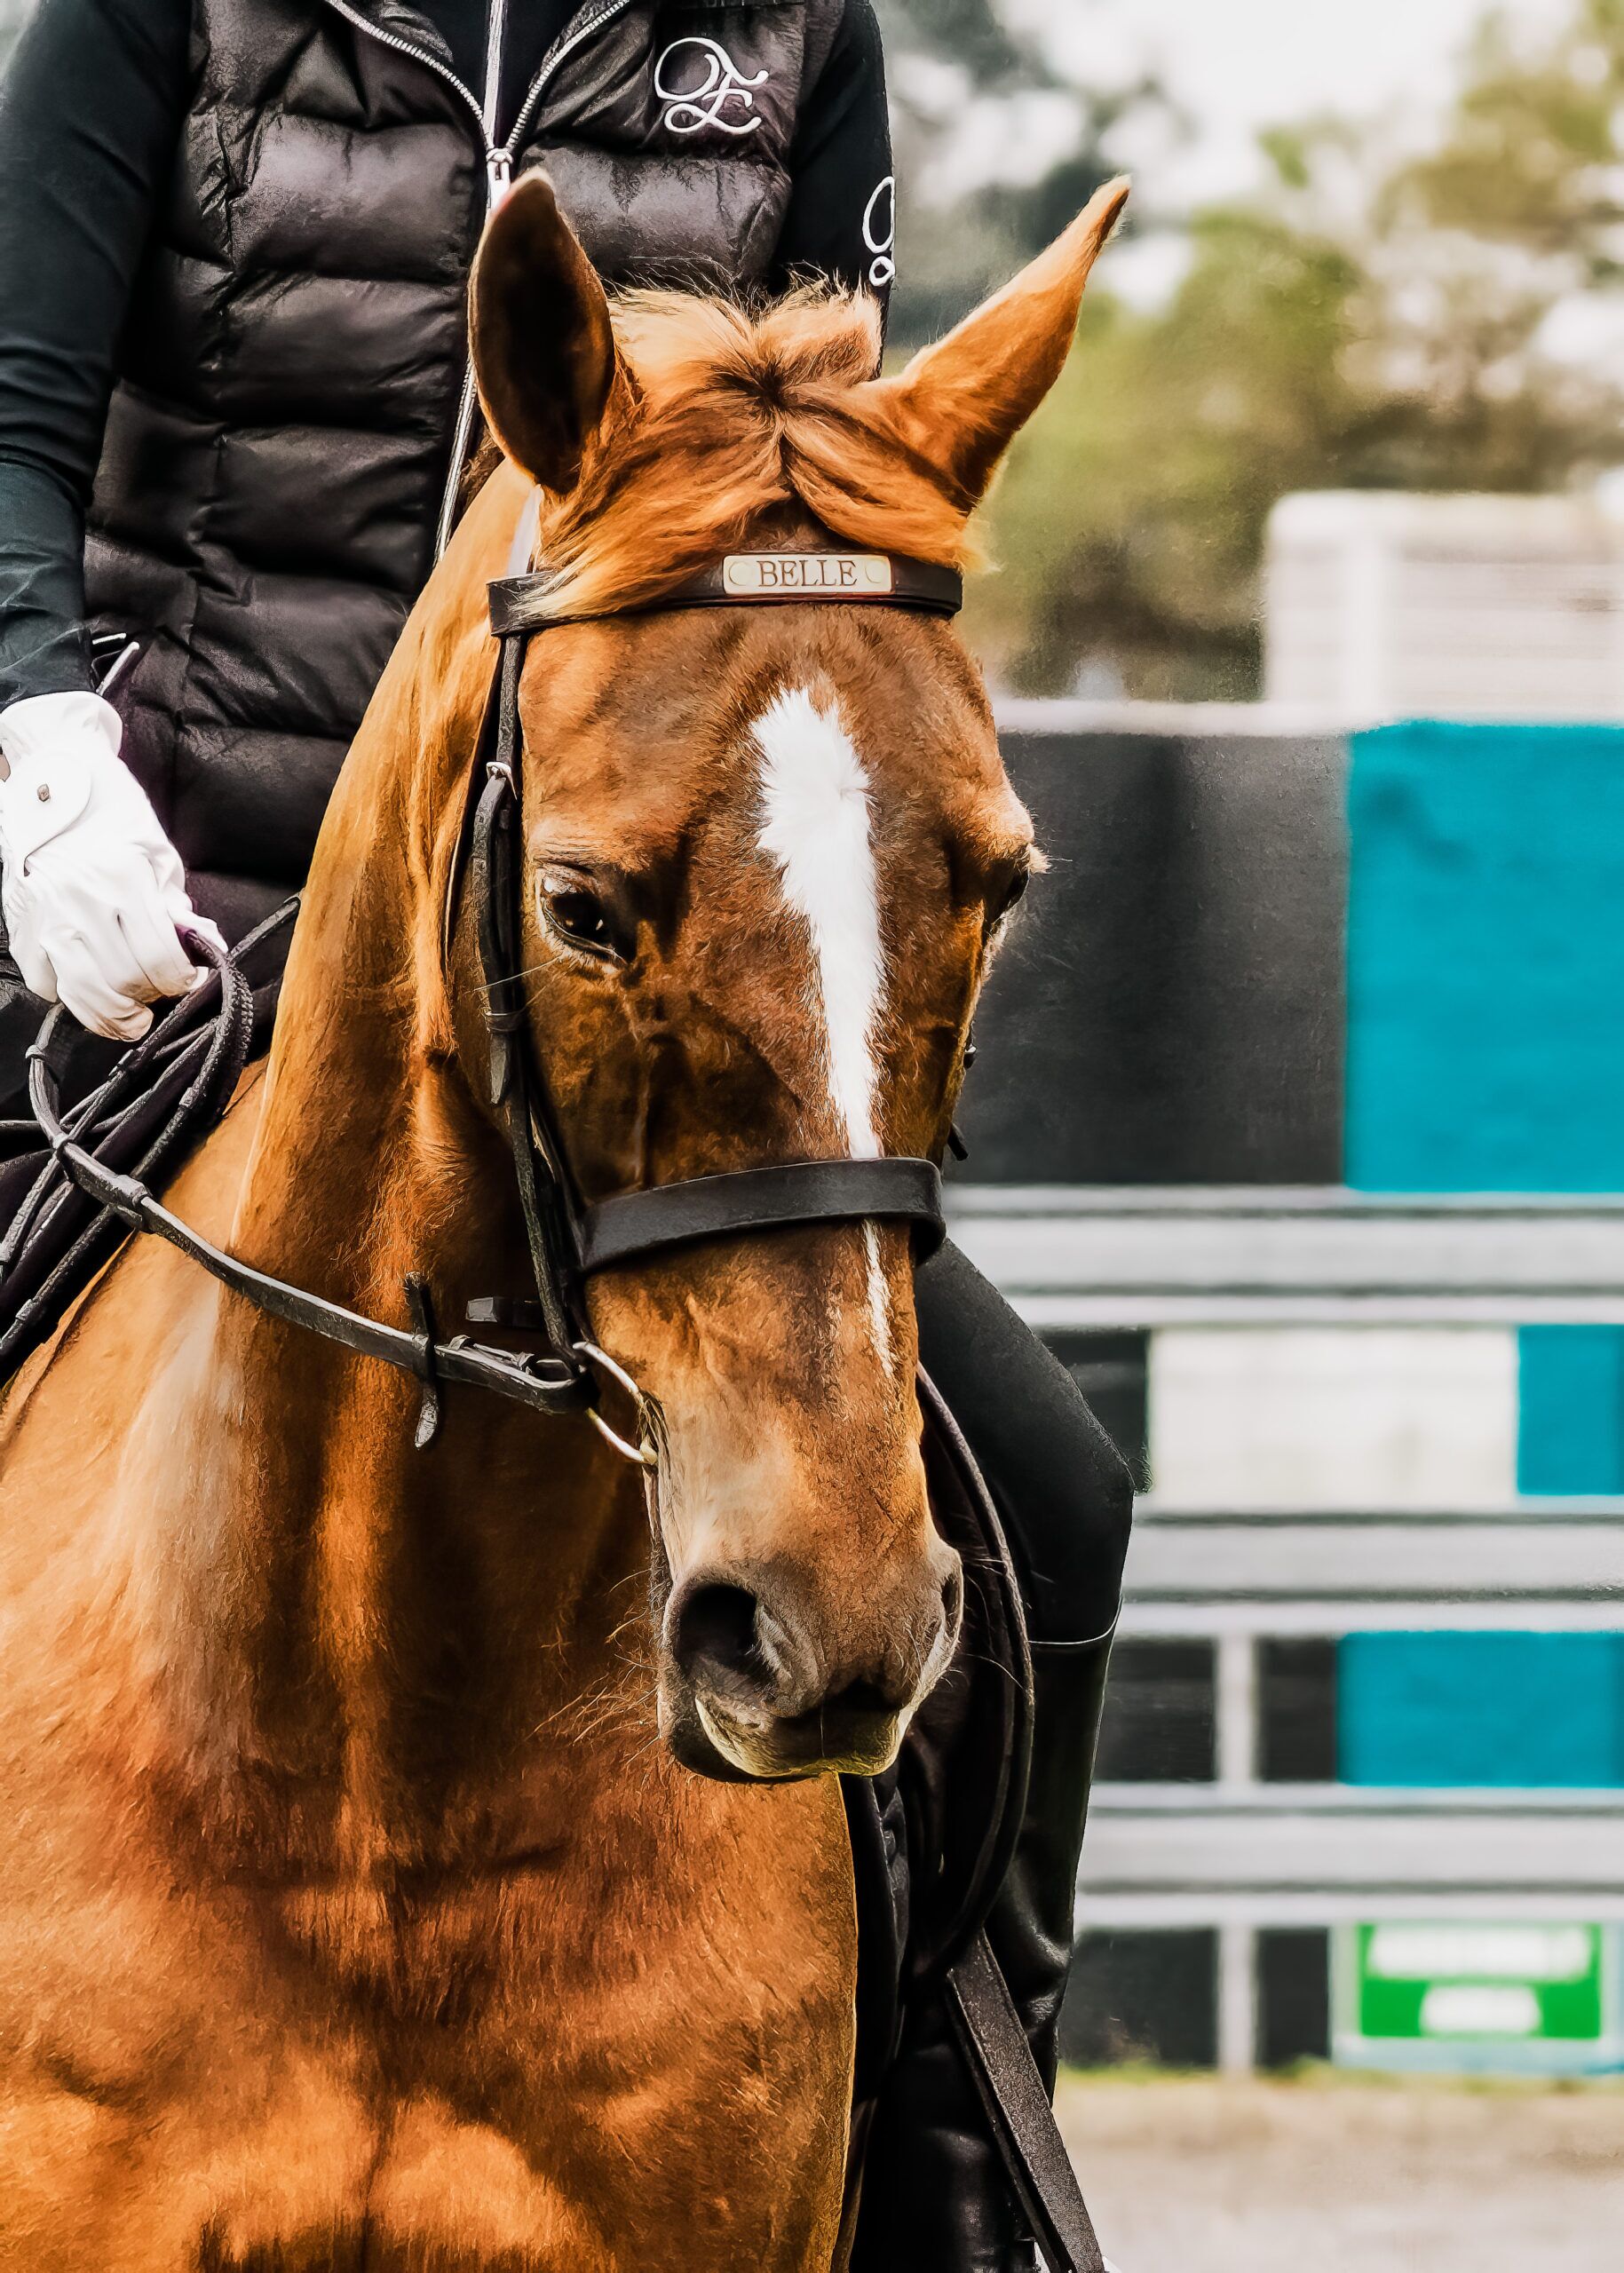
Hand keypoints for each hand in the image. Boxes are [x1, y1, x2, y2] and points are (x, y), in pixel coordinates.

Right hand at [0, 691, 223, 1040]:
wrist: (52, 787)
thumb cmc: (111, 816)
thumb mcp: (157, 852)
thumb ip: (177, 905)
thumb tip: (205, 945)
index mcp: (122, 879)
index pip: (160, 959)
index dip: (182, 982)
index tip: (189, 981)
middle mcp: (81, 901)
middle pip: (124, 982)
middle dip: (151, 1000)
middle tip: (159, 995)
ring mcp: (46, 917)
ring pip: (83, 994)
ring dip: (114, 1017)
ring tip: (131, 1017)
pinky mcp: (22, 927)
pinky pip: (45, 982)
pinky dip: (69, 995)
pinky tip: (88, 986)